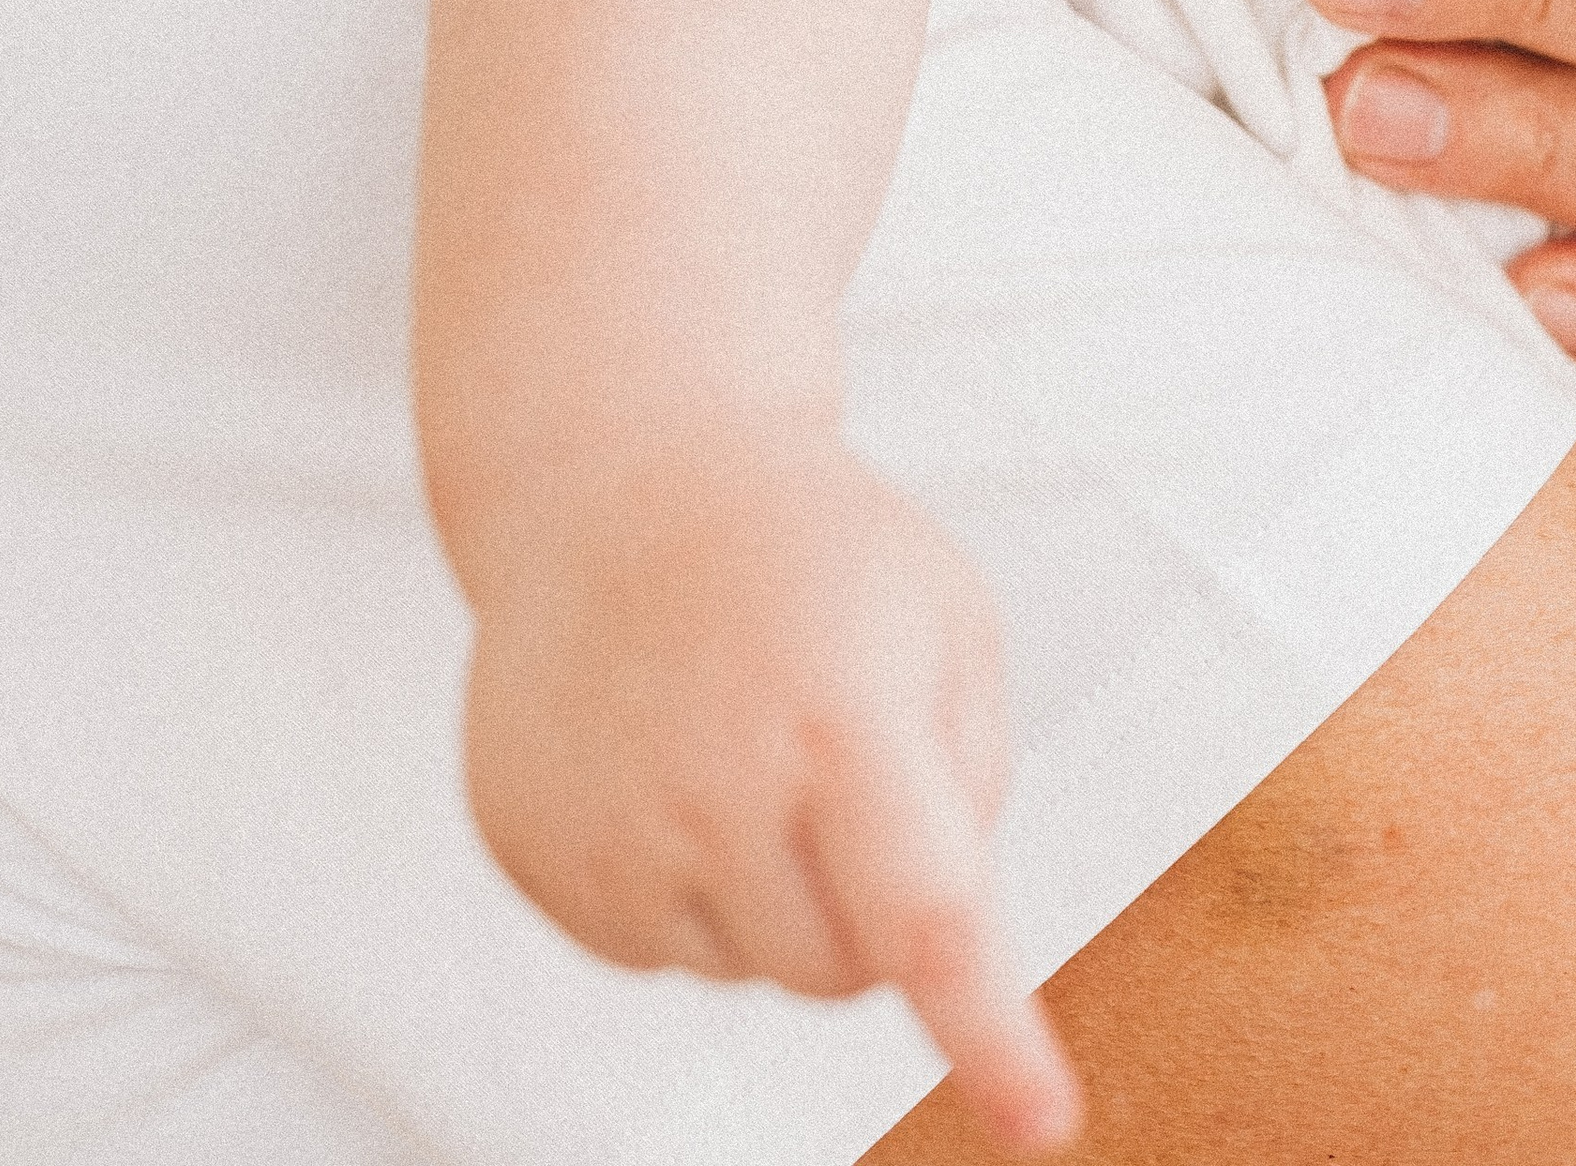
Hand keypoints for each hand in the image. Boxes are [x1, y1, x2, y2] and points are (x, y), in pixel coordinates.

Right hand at [462, 424, 1082, 1154]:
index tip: (1042, 1123)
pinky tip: (661, 756)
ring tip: (739, 737)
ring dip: (768, 890)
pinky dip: (678, 881)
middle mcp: (713, 782)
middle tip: (836, 766)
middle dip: (866, 905)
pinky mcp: (532, 850)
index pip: (925, 911)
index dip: (989, 1034)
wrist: (614, 474)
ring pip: (745, 969)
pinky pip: (649, 946)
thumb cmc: (811, 549)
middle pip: (841, 974)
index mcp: (841, 713)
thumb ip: (973, 779)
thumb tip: (941, 947)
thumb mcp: (943, 614)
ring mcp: (607, 826)